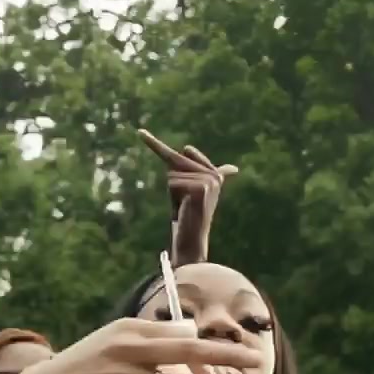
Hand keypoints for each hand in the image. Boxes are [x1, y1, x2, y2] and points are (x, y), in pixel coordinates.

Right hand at [7, 318, 261, 373]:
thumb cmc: (84, 366)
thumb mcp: (114, 341)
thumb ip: (150, 340)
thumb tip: (188, 336)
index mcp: (130, 328)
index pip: (180, 332)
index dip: (209, 347)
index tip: (234, 355)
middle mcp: (130, 347)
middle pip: (188, 349)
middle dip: (226, 354)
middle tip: (256, 358)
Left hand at [139, 129, 236, 266]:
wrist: (192, 241)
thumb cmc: (187, 217)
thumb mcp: (192, 192)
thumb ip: (203, 176)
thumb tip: (234, 169)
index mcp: (215, 174)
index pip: (188, 152)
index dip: (155, 144)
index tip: (139, 132)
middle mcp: (215, 176)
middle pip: (176, 159)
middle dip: (173, 181)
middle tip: (183, 201)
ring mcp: (210, 180)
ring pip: (172, 173)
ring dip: (173, 192)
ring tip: (184, 206)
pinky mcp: (201, 187)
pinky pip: (173, 182)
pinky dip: (173, 196)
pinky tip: (185, 208)